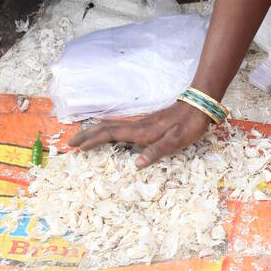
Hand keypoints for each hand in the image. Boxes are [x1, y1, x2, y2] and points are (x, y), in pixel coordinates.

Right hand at [68, 101, 211, 167]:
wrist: (199, 106)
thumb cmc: (189, 125)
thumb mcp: (176, 141)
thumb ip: (157, 151)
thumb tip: (137, 164)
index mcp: (141, 131)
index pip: (110, 134)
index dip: (93, 140)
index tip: (77, 146)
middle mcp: (137, 126)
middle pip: (106, 128)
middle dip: (87, 135)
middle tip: (71, 143)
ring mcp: (141, 123)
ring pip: (112, 126)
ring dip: (95, 132)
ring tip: (83, 138)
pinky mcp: (146, 123)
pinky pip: (120, 126)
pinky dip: (108, 130)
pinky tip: (108, 132)